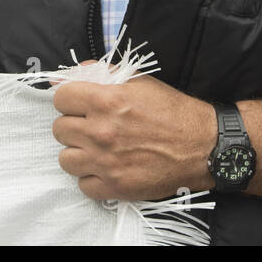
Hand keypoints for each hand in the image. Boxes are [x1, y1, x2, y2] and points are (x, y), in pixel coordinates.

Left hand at [52, 69, 216, 200]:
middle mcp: (101, 131)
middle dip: (74, 126)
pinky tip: (106, 168)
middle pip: (59, 129)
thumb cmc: (171, 111)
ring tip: (97, 149)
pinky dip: (92, 177)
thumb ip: (97, 74)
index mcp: (106, 100)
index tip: (81, 105)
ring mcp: (106, 162)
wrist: (201, 146)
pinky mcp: (115, 187)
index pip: (61, 98)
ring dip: (79, 153)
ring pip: (66, 159)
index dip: (70, 100)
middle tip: (92, 127)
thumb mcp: (137, 80)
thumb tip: (60, 78)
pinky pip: (82, 185)